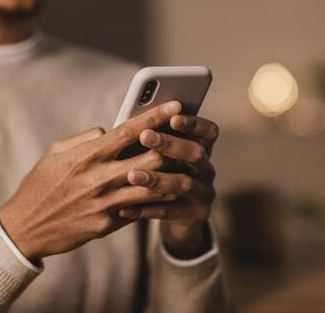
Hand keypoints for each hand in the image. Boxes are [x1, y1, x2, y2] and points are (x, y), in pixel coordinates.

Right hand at [0, 101, 182, 263]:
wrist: (26, 227)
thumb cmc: (39, 185)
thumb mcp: (54, 152)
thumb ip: (85, 138)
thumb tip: (110, 131)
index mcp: (86, 155)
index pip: (129, 131)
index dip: (156, 116)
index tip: (176, 106)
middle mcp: (99, 178)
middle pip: (151, 157)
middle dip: (172, 145)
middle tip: (186, 137)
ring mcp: (105, 204)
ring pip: (153, 186)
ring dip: (171, 174)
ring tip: (184, 165)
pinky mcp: (108, 224)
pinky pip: (139, 209)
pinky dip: (154, 198)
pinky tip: (165, 192)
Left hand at [118, 114, 219, 258]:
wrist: (176, 215)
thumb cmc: (161, 173)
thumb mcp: (160, 154)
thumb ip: (151, 140)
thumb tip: (128, 121)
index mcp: (200, 148)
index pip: (208, 131)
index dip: (194, 123)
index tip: (173, 117)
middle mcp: (206, 169)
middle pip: (195, 153)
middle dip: (170, 144)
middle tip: (145, 136)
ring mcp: (203, 193)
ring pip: (183, 184)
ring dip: (157, 178)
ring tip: (131, 175)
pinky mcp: (195, 215)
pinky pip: (169, 211)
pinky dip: (145, 209)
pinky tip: (124, 208)